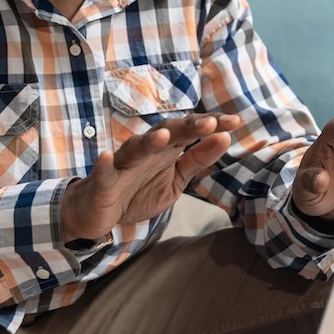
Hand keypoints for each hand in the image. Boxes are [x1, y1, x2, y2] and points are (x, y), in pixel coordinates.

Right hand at [62, 113, 242, 241]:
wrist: (98, 212)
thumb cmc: (138, 191)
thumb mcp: (175, 179)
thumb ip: (197, 160)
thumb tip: (224, 138)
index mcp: (165, 149)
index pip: (190, 131)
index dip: (211, 125)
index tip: (235, 122)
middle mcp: (145, 151)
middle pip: (167, 133)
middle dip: (187, 127)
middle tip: (210, 123)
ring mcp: (123, 164)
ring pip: (135, 148)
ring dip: (149, 141)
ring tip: (164, 136)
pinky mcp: (103, 182)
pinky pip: (103, 171)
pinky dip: (104, 163)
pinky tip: (106, 156)